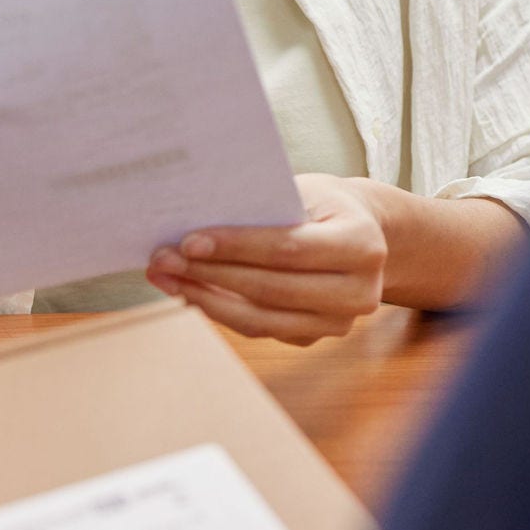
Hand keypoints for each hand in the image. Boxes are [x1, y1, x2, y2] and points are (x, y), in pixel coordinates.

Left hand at [147, 173, 388, 345]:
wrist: (365, 234)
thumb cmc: (326, 206)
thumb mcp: (306, 192)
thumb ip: (265, 209)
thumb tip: (196, 225)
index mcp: (363, 244)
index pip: (289, 249)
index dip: (236, 247)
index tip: (188, 241)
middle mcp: (359, 291)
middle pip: (271, 288)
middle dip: (211, 274)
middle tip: (164, 259)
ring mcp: (340, 322)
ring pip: (261, 319)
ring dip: (206, 299)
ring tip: (168, 278)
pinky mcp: (317, 337)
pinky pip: (260, 329)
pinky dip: (221, 311)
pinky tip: (191, 292)